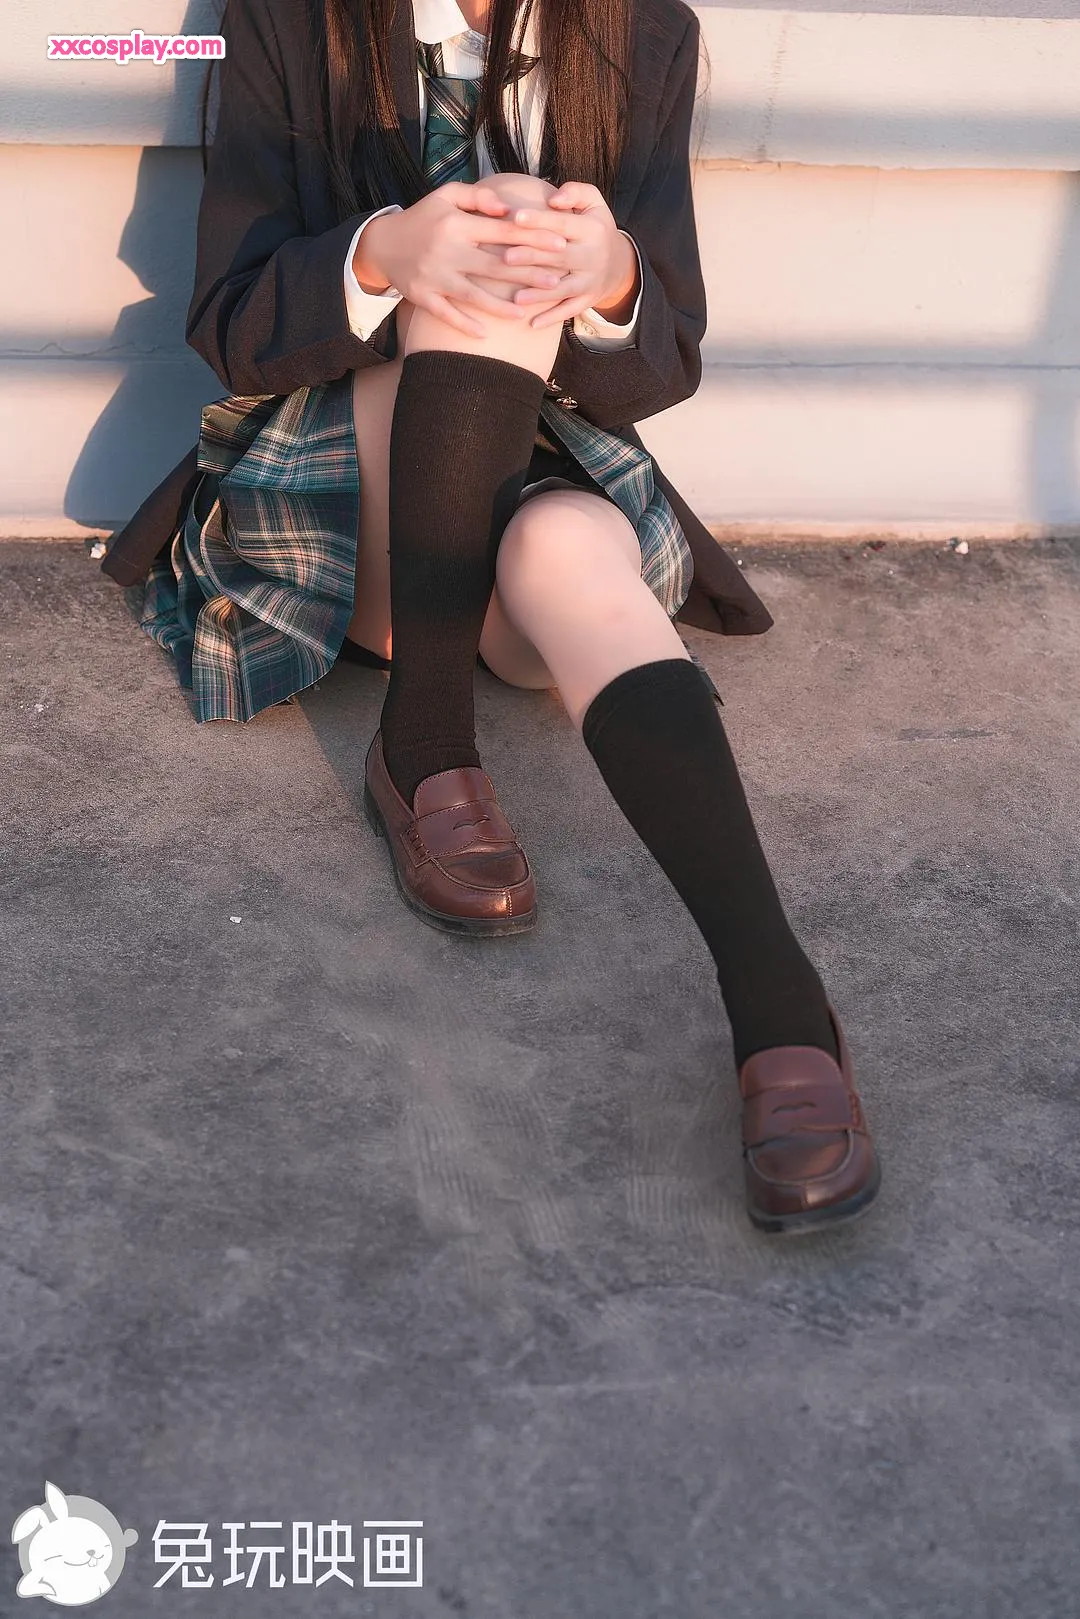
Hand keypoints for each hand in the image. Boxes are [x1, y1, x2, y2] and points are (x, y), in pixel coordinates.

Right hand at [354, 184, 570, 337]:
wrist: (383, 244)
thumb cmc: (423, 218)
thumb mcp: (446, 196)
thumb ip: (478, 196)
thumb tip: (507, 207)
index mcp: (457, 223)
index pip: (502, 232)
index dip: (533, 239)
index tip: (560, 245)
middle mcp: (447, 250)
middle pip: (495, 265)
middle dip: (528, 275)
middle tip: (557, 283)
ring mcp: (435, 276)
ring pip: (474, 294)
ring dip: (501, 306)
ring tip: (526, 311)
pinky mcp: (423, 296)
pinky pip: (446, 314)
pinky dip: (465, 324)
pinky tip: (486, 334)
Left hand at [499, 182, 640, 328]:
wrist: (619, 263)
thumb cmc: (595, 227)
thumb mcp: (594, 203)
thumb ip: (575, 192)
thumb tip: (553, 198)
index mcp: (592, 229)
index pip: (563, 224)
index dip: (540, 220)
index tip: (516, 217)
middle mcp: (593, 256)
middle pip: (560, 257)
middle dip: (533, 258)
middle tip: (506, 257)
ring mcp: (590, 281)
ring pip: (563, 288)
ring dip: (540, 294)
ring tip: (516, 297)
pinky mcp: (587, 300)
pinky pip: (569, 311)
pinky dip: (552, 318)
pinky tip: (531, 325)